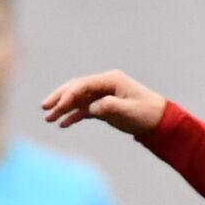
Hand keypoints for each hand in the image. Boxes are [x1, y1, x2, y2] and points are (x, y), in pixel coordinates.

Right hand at [40, 69, 166, 135]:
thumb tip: (91, 107)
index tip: (58, 106)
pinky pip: (85, 109)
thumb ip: (109, 106)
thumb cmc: (147, 113)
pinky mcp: (104, 106)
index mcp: (111, 80)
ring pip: (78, 99)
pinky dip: (74, 115)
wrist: (160, 121)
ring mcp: (103, 95)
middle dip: (59, 97)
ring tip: (48, 118)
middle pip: (76, 88)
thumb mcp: (129, 110)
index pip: (83, 84)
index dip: (68, 94)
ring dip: (63, 108)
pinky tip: (63, 124)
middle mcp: (105, 85)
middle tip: (44, 108)